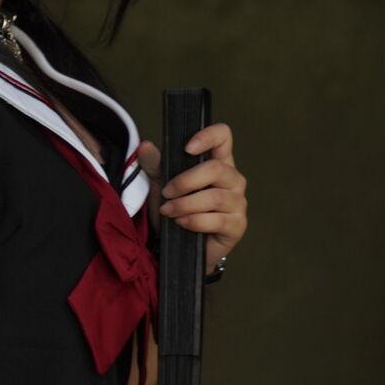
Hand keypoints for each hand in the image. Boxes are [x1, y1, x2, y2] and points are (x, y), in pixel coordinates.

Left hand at [134, 122, 247, 275]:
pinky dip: (193, 221)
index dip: (208, 136)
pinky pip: (217, 220)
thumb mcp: (161, 185)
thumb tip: (145, 146)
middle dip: (185, 181)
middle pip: (217, 169)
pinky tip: (181, 223)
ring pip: (214, 197)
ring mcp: (238, 203)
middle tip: (166, 193)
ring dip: (184, 205)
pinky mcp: (237, 225)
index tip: (187, 148)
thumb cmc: (175, 211)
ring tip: (169, 211)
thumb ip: (155, 165)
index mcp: (218, 163)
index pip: (223, 137)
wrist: (179, 247)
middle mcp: (233, 180)